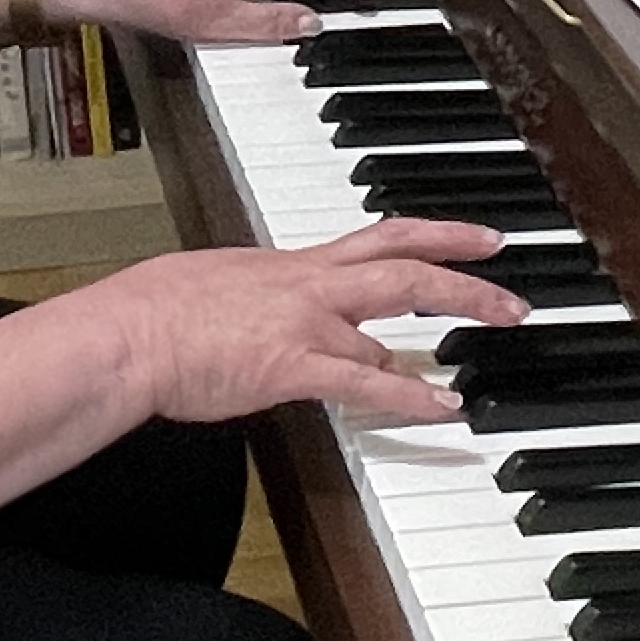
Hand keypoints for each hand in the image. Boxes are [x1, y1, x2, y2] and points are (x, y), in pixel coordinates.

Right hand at [91, 222, 521, 428]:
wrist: (128, 334)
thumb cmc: (155, 312)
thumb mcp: (218, 284)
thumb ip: (258, 294)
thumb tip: (267, 304)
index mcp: (292, 264)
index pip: (380, 237)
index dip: (437, 233)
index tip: (479, 237)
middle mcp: (308, 283)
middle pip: (405, 263)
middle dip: (466, 274)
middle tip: (511, 293)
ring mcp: (304, 322)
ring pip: (394, 313)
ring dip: (448, 329)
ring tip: (492, 340)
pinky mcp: (291, 365)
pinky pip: (366, 379)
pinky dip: (411, 393)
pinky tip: (445, 407)